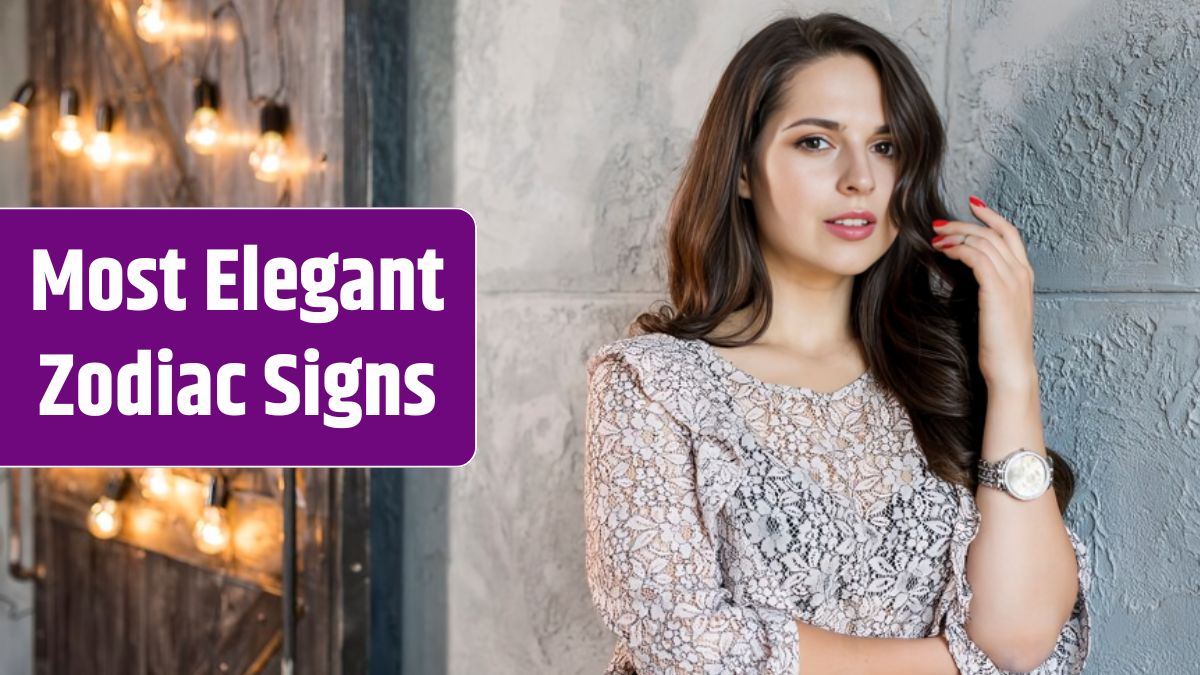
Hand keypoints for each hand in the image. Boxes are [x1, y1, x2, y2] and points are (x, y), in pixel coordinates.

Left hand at [930, 196, 1038, 392]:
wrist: (1009, 369)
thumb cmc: (998, 345)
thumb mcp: (994, 309)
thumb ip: (987, 287)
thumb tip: (964, 271)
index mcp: (1024, 276)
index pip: (1010, 234)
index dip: (991, 217)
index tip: (972, 205)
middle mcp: (1022, 274)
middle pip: (994, 232)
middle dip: (965, 223)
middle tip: (938, 223)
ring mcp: (1013, 280)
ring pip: (983, 241)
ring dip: (956, 235)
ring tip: (935, 238)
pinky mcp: (998, 289)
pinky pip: (977, 256)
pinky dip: (958, 248)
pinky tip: (942, 251)